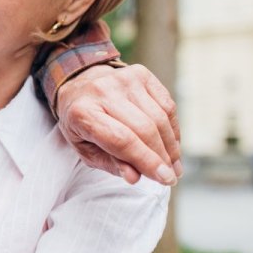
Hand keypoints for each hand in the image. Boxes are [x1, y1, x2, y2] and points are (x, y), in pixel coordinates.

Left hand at [56, 63, 181, 184]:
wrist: (78, 85)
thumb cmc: (81, 122)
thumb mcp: (85, 148)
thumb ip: (109, 163)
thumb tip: (134, 177)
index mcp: (82, 112)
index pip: (122, 140)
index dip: (147, 162)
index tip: (165, 179)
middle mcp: (103, 91)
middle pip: (144, 129)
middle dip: (162, 157)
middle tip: (171, 176)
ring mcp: (124, 79)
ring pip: (159, 117)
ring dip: (171, 145)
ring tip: (174, 165)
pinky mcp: (141, 74)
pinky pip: (166, 104)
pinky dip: (173, 128)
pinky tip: (172, 144)